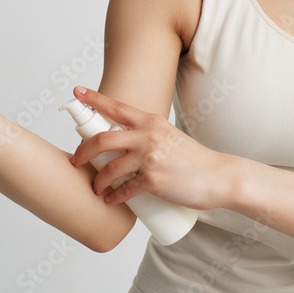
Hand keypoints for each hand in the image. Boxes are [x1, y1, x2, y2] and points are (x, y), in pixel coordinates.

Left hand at [68, 86, 233, 210]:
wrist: (218, 177)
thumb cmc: (193, 159)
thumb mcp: (168, 136)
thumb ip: (147, 135)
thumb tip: (122, 141)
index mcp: (152, 121)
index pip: (116, 106)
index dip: (93, 99)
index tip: (76, 92)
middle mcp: (149, 136)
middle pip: (103, 139)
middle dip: (83, 151)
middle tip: (75, 160)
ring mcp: (151, 159)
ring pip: (110, 169)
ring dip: (98, 181)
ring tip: (96, 188)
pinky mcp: (154, 181)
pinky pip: (124, 190)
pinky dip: (113, 196)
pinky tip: (109, 200)